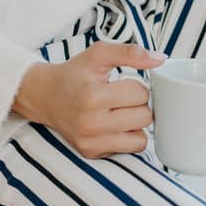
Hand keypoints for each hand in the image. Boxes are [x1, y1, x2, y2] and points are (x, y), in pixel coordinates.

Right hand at [13, 42, 165, 157]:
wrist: (45, 96)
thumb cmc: (75, 74)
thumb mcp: (98, 54)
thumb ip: (130, 52)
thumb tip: (160, 59)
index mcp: (93, 96)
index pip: (141, 94)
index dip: (137, 86)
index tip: (123, 84)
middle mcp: (91, 123)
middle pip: (145, 117)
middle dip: (139, 105)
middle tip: (123, 99)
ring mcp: (91, 142)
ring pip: (141, 139)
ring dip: (136, 124)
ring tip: (120, 112)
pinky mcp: (92, 153)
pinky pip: (129, 150)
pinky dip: (127, 137)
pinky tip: (113, 126)